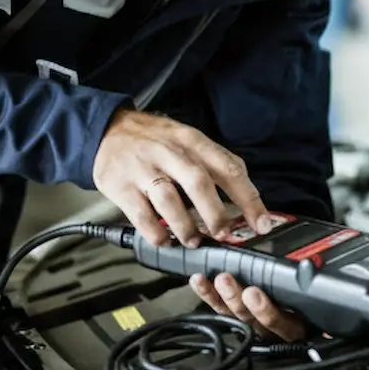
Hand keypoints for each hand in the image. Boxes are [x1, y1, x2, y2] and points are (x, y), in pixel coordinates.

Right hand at [92, 109, 276, 246]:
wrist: (108, 129)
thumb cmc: (155, 140)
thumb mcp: (188, 139)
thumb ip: (215, 165)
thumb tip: (247, 199)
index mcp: (193, 141)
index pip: (228, 168)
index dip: (248, 198)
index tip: (260, 223)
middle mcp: (170, 153)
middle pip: (199, 182)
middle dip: (216, 214)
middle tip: (224, 234)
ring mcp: (144, 169)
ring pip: (169, 199)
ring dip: (185, 226)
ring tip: (194, 240)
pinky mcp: (121, 185)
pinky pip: (141, 214)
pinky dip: (156, 232)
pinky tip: (165, 239)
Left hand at [191, 272, 307, 342]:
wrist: (300, 329)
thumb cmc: (310, 311)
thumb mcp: (316, 304)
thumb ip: (310, 288)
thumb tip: (309, 267)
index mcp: (293, 330)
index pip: (279, 323)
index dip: (264, 310)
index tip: (253, 292)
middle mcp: (270, 333)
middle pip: (250, 320)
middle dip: (236, 299)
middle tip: (226, 281)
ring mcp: (252, 328)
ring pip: (233, 316)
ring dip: (220, 296)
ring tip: (213, 279)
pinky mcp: (236, 321)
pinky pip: (221, 311)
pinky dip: (209, 295)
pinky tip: (200, 282)